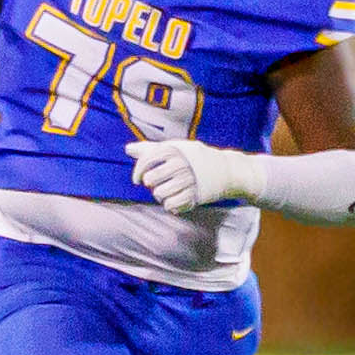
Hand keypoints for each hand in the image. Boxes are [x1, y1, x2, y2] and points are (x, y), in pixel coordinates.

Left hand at [128, 139, 260, 213]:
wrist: (226, 170)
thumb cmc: (195, 159)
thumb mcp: (176, 149)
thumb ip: (151, 149)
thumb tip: (128, 149)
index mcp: (175, 151)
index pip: (147, 160)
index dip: (138, 171)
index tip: (137, 180)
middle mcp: (181, 164)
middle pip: (151, 179)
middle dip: (152, 184)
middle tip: (159, 183)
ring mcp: (189, 180)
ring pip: (159, 193)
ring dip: (161, 195)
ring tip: (169, 190)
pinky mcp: (195, 195)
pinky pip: (171, 205)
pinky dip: (170, 205)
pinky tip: (176, 199)